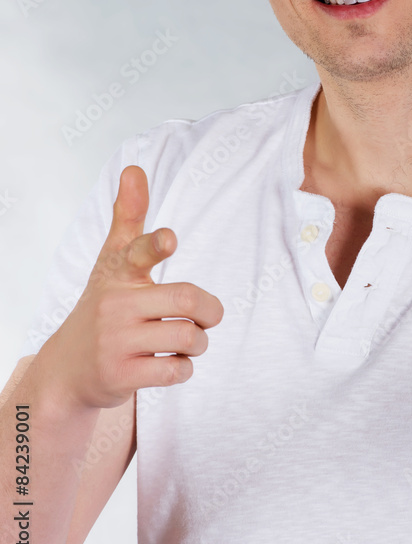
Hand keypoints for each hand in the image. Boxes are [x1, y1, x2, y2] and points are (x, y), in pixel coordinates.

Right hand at [41, 164, 223, 409]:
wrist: (68, 369)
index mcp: (117, 272)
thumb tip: (133, 167)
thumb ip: (128, 217)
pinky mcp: (120, 376)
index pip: (137, 252)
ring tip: (187, 342)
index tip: (170, 238)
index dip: (157, 244)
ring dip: (199, 343)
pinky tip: (171, 364)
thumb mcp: (111, 261)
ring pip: (188, 338)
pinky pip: (175, 370)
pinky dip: (184, 368)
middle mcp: (114, 305)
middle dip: (211, 312)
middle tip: (209, 317)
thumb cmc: (103, 306)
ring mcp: (115, 342)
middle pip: (187, 300)